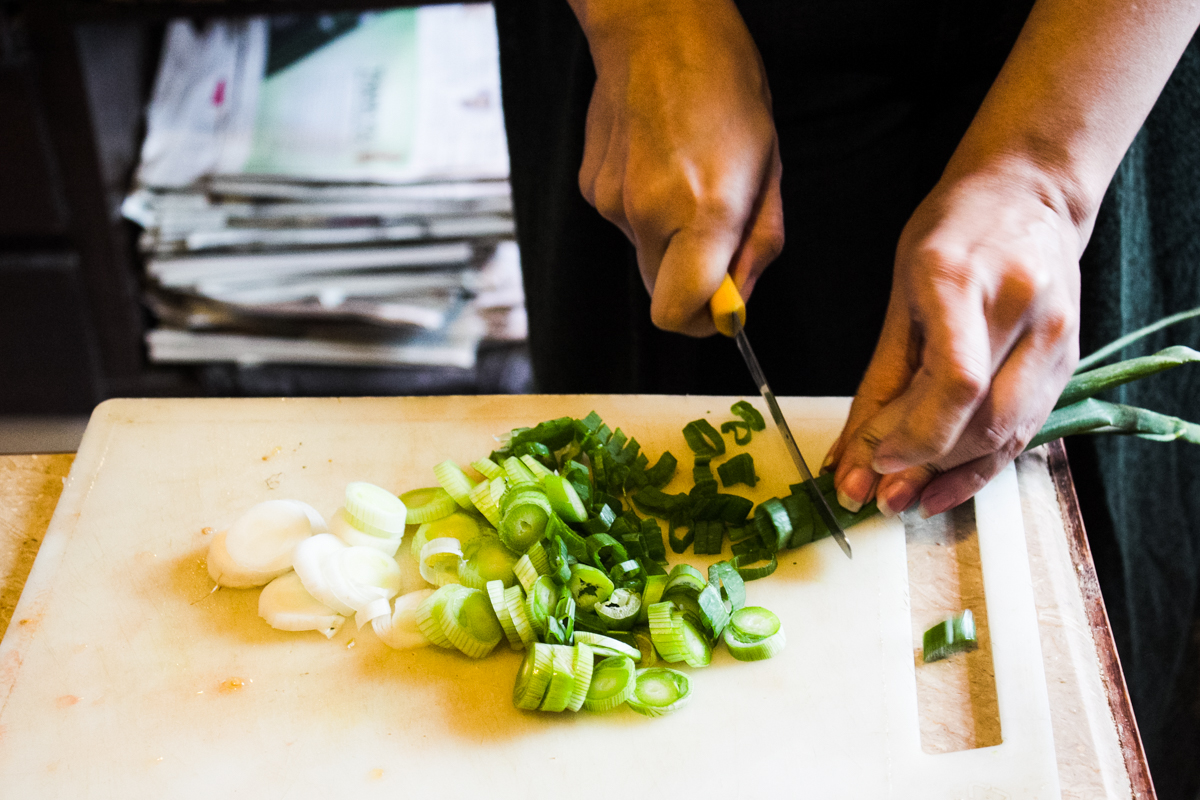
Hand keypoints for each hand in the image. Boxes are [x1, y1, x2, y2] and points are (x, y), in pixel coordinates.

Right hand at [570, 0, 783, 334]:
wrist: (656, 27)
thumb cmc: (726, 87)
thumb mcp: (767, 168)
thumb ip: (756, 245)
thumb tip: (736, 304)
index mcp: (705, 211)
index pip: (680, 312)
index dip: (702, 320)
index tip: (721, 305)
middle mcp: (649, 213)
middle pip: (658, 294)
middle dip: (687, 282)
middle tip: (712, 236)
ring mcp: (612, 201)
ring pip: (642, 254)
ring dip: (666, 235)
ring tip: (684, 175)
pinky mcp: (590, 187)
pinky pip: (622, 222)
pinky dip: (642, 207)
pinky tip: (655, 160)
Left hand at [826, 158, 1082, 517]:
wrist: (1031, 193)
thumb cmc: (954, 232)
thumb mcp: (902, 291)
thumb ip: (881, 379)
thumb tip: (851, 454)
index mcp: (967, 282)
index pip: (955, 382)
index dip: (914, 436)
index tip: (872, 464)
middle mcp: (1023, 310)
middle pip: (984, 418)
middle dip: (925, 466)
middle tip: (875, 496)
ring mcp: (1057, 336)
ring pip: (1008, 433)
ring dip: (950, 475)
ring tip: (901, 498)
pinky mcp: (1069, 359)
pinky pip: (1026, 429)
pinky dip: (981, 466)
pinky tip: (941, 489)